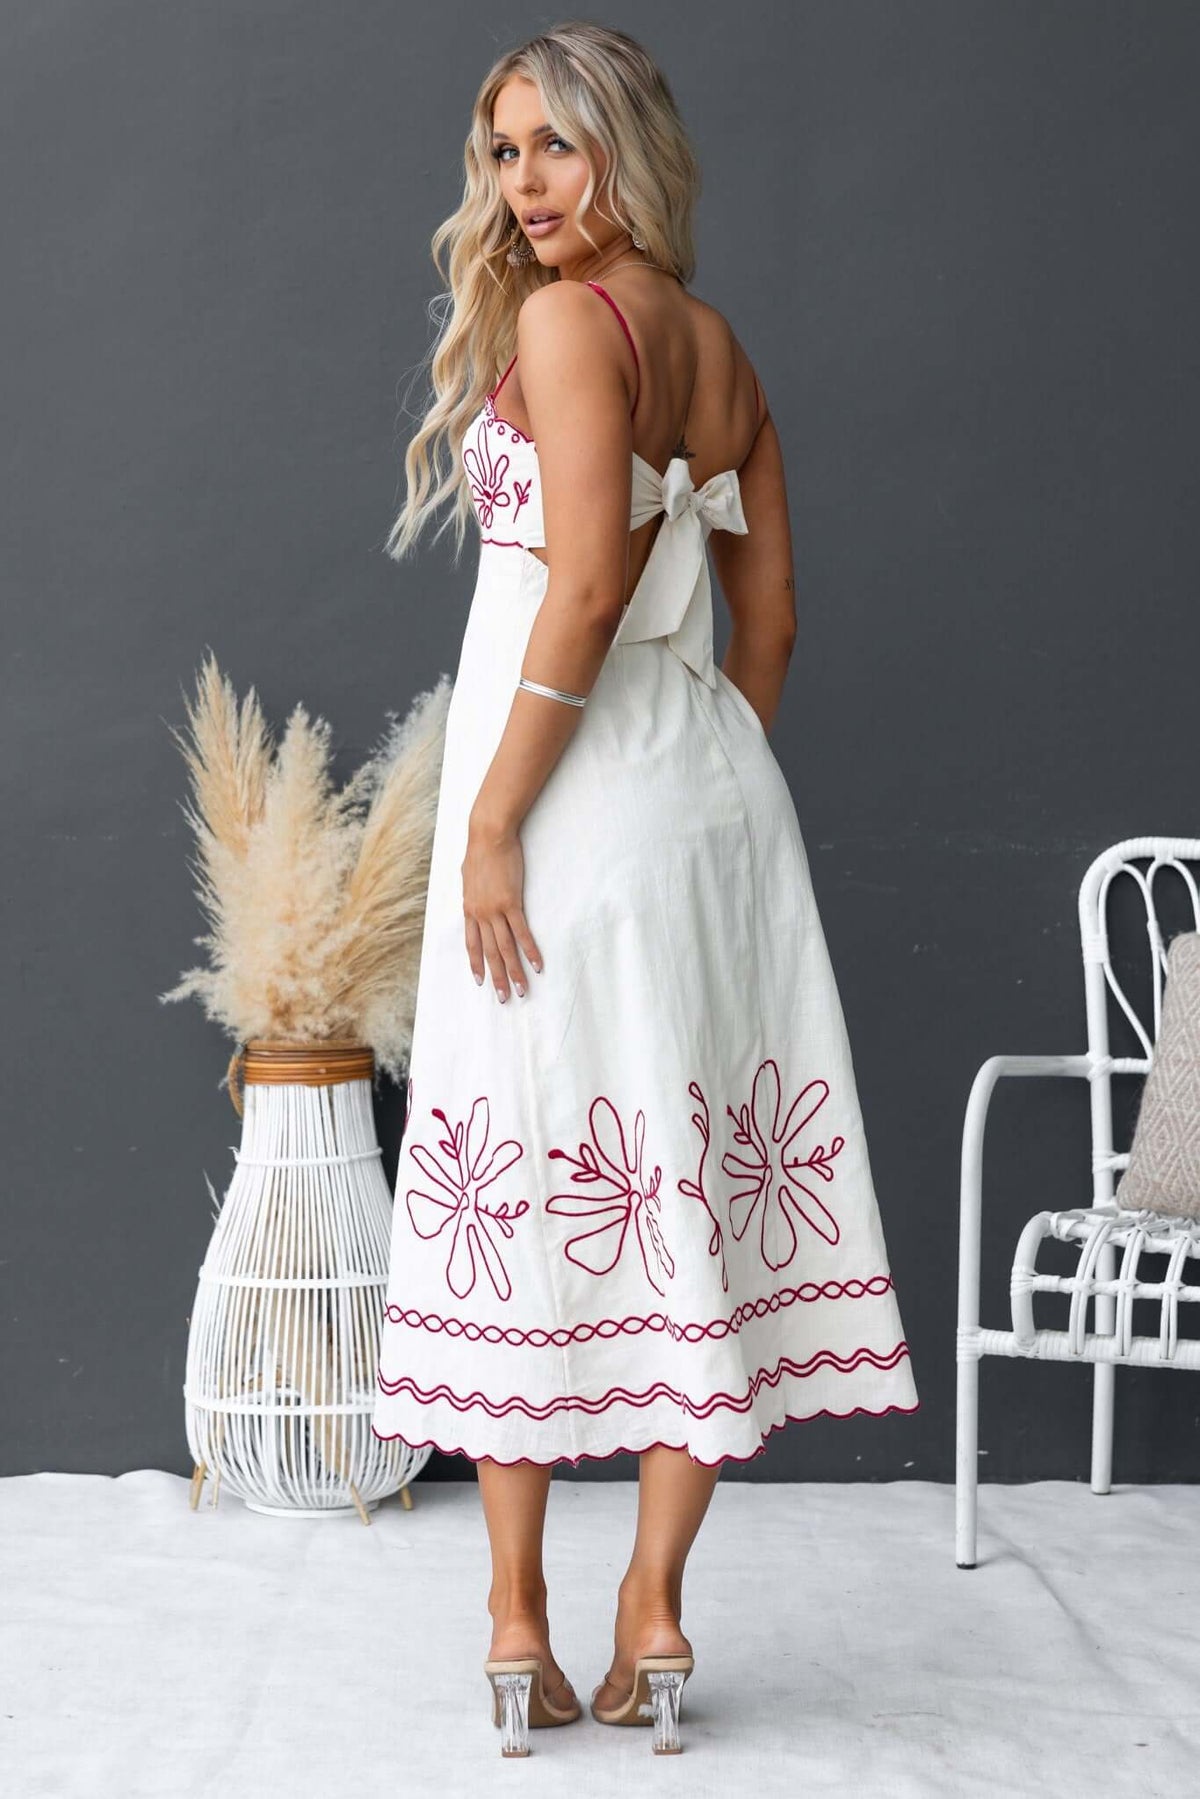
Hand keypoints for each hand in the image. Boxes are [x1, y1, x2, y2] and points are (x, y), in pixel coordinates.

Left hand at [462, 815, 542, 1001]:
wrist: (488, 835)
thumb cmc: (480, 850)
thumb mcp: (469, 875)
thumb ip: (472, 890)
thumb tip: (474, 893)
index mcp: (469, 909)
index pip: (472, 944)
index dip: (476, 964)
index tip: (480, 982)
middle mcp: (480, 914)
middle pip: (489, 952)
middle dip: (497, 977)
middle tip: (504, 998)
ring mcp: (495, 910)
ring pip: (505, 948)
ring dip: (514, 971)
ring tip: (522, 989)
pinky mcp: (511, 903)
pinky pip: (521, 933)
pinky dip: (529, 950)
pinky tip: (537, 964)